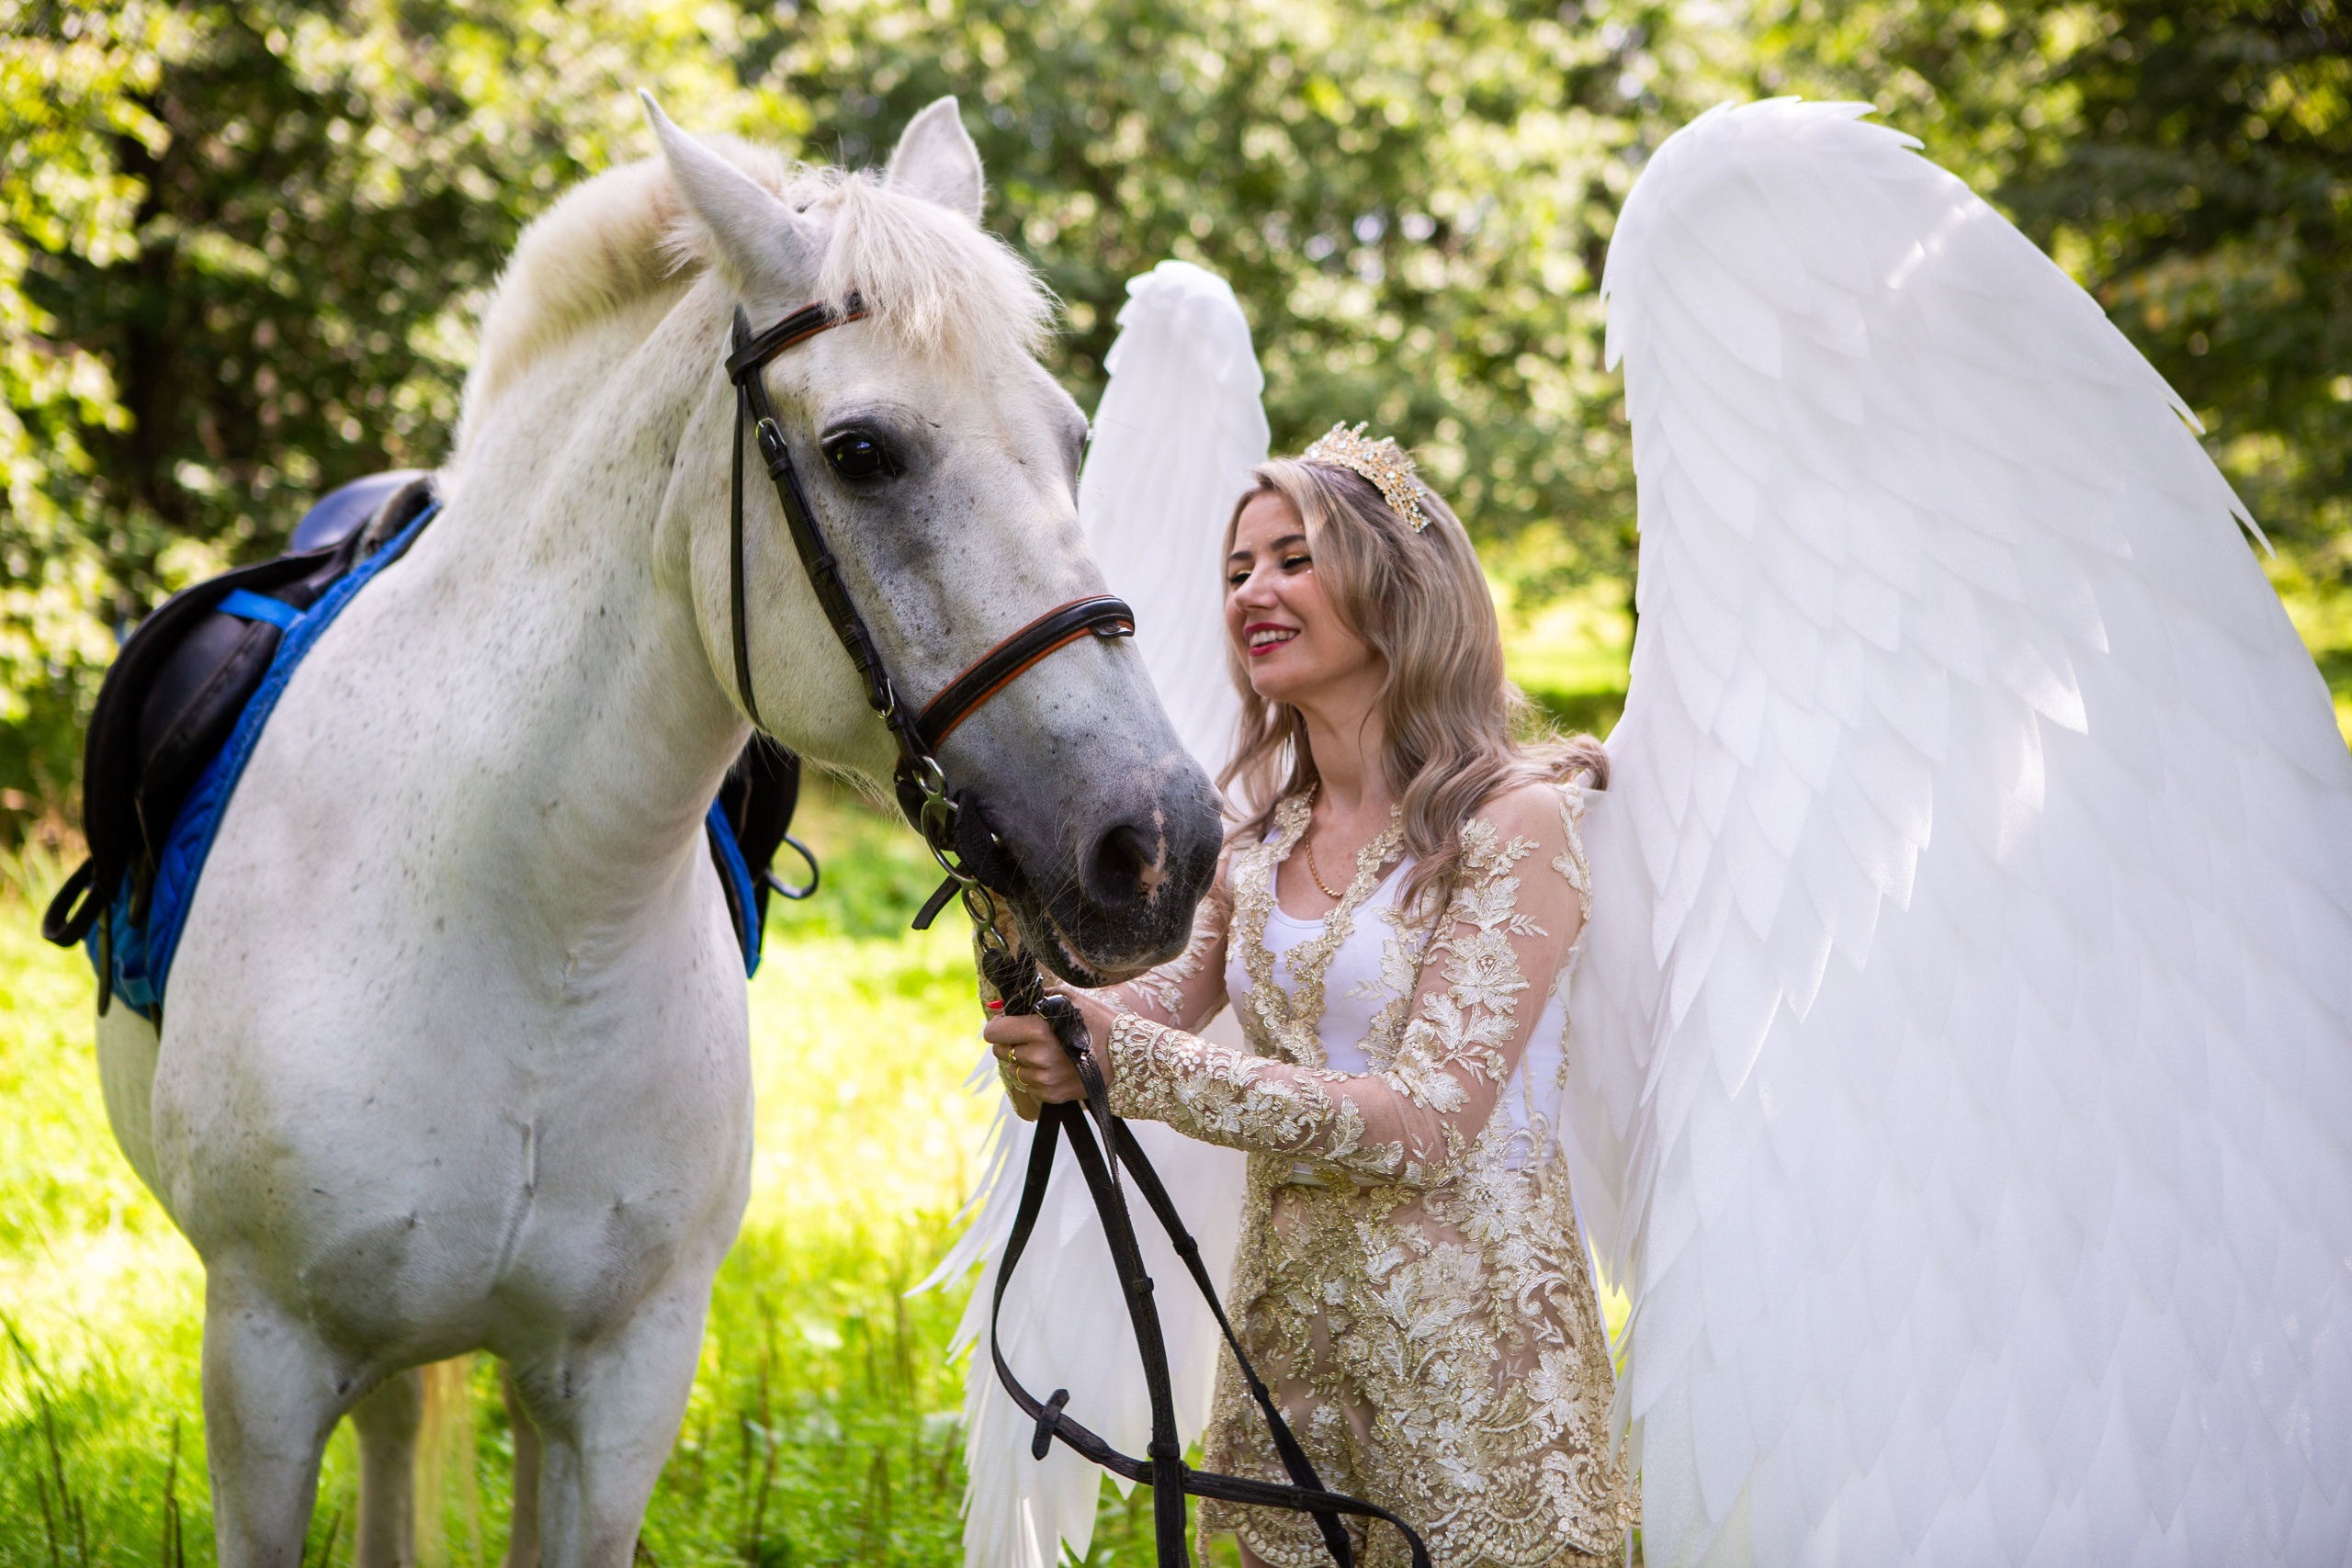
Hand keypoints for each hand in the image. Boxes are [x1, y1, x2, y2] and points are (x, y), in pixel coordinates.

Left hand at [981, 985, 1120, 1108]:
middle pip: (1000, 1051)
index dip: (999, 1025)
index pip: (994, 1032)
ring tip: (1048, 1052)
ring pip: (1013, 1069)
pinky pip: (1028, 1085)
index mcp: (1039, 1029)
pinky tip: (1056, 1066)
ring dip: (1024, 1061)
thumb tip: (999, 1006)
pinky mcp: (1052, 1095)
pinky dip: (1036, 1076)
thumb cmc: (1097, 1022)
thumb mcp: (1067, 999)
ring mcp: (1045, 1079)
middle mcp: (1039, 1057)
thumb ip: (1031, 998)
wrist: (1127, 1055)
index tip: (1008, 1024)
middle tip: (1031, 1037)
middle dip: (1011, 1042)